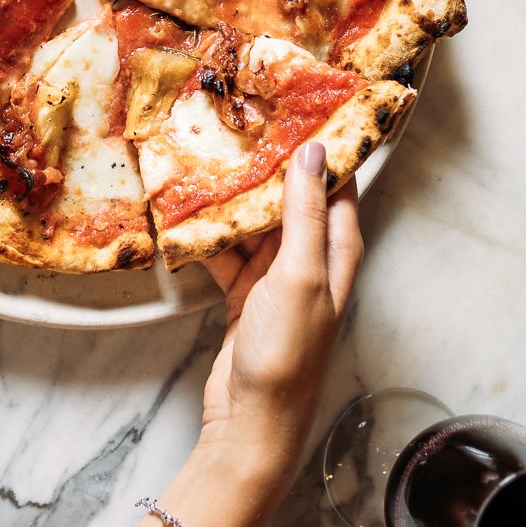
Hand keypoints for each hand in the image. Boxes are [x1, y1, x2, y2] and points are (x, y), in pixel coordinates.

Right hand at [199, 142, 361, 494]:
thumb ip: (306, 214)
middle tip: (240, 119)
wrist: (252, 423)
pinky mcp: (246, 295)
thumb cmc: (286, 354)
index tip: (299, 103)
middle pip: (292, 198)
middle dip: (268, 163)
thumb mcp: (299, 276)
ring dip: (233, 196)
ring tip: (207, 154)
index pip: (337, 184)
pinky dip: (211, 235)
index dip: (323, 144)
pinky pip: (229, 252)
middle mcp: (312, 260)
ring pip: (255, 222)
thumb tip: (313, 152)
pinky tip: (187, 212)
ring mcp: (277, 278)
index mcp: (338, 252)